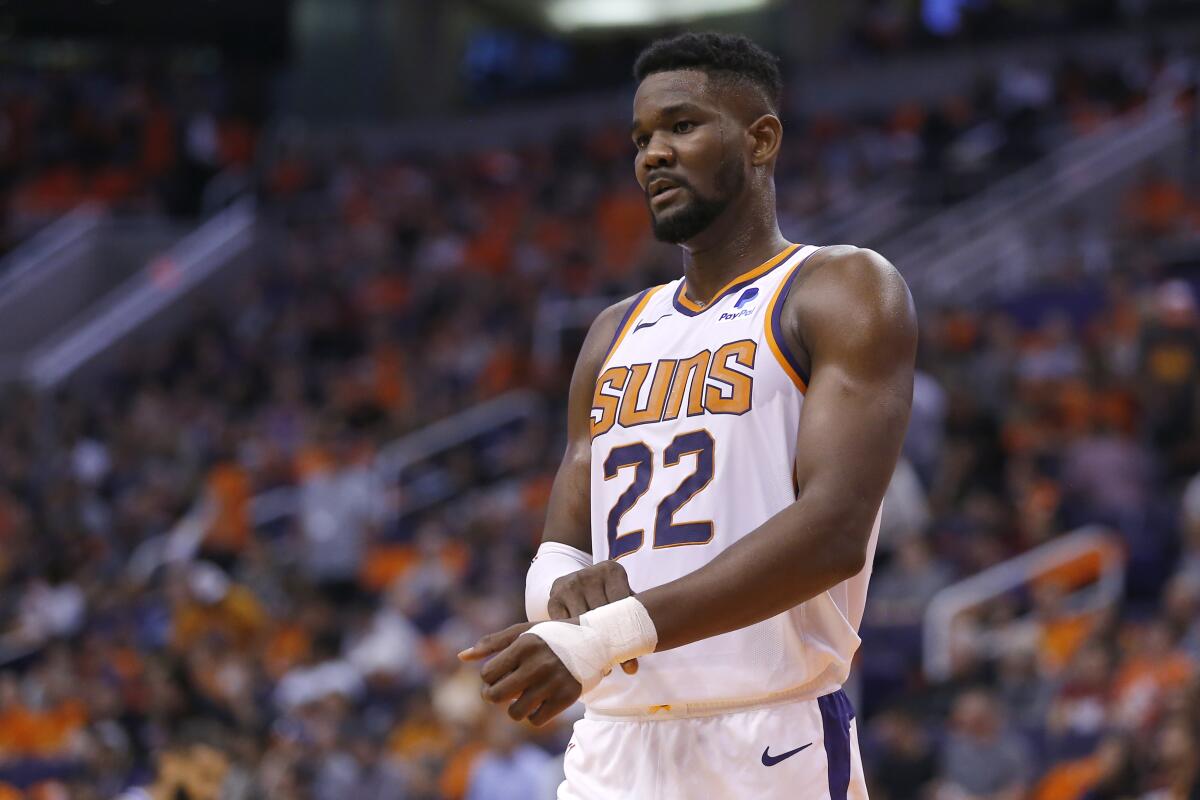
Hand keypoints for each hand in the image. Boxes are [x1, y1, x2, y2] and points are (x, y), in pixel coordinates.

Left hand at [459, 621, 582, 725]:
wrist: (595, 639)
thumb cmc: (552, 634)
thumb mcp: (523, 631)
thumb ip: (492, 643)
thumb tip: (461, 657)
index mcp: (524, 645)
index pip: (487, 674)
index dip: (488, 678)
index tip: (497, 675)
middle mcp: (538, 664)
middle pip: (496, 696)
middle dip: (493, 696)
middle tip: (500, 692)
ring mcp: (553, 682)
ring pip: (515, 713)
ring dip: (514, 708)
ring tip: (521, 697)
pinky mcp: (566, 697)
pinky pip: (535, 720)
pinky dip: (533, 715)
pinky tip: (538, 702)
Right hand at [549, 560, 638, 673]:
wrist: (575, 583)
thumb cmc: (606, 598)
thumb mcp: (620, 601)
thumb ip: (629, 624)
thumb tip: (631, 669)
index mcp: (612, 571)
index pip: (622, 603)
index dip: (628, 632)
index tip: (632, 657)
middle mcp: (588, 575)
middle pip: (602, 615)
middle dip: (611, 643)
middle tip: (619, 666)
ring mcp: (568, 585)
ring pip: (583, 623)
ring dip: (591, 646)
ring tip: (601, 665)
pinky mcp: (553, 599)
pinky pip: (565, 626)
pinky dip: (573, 642)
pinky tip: (581, 654)